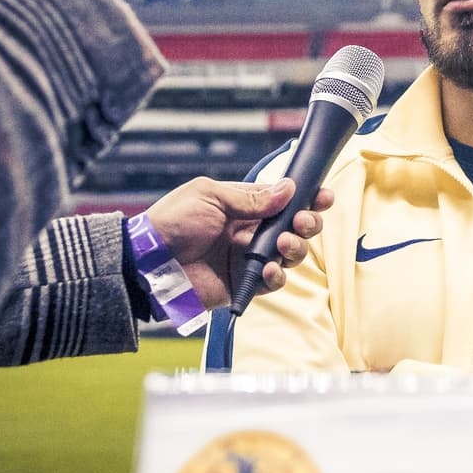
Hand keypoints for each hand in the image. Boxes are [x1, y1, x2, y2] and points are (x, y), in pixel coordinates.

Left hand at [145, 177, 332, 308]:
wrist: (149, 261)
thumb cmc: (173, 222)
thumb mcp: (210, 196)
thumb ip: (250, 197)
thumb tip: (288, 189)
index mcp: (244, 206)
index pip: (284, 200)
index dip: (307, 197)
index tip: (323, 196)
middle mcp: (251, 231)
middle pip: (295, 227)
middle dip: (308, 223)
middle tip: (303, 222)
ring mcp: (249, 258)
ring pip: (290, 254)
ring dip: (296, 247)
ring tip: (283, 245)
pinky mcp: (244, 283)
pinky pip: (273, 281)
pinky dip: (277, 275)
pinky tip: (269, 269)